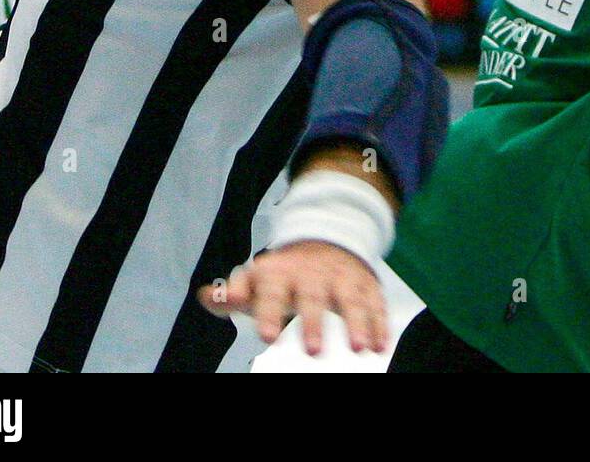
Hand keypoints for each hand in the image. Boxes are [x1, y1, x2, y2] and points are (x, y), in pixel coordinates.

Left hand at [197, 240, 387, 356]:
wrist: (325, 238)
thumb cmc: (285, 274)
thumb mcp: (258, 279)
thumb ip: (233, 292)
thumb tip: (207, 296)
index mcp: (281, 273)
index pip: (273, 291)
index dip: (270, 312)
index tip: (268, 336)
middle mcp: (313, 273)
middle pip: (314, 296)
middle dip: (314, 322)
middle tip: (313, 350)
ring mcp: (342, 276)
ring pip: (350, 297)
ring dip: (356, 321)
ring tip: (359, 348)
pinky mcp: (366, 283)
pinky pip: (375, 301)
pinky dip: (379, 321)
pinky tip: (381, 344)